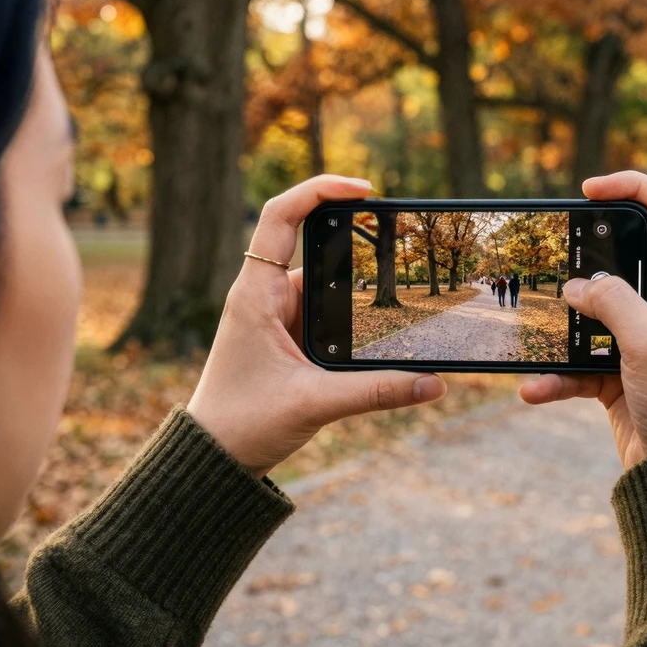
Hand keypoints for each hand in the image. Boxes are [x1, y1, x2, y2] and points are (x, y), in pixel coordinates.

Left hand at [188, 175, 446, 477]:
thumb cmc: (243, 424)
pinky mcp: (288, 336)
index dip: (320, 190)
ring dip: (357, 283)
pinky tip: (381, 327)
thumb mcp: (314, 404)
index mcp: (256, 293)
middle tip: (398, 234)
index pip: (282, 216)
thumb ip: (377, 392)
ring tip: (400, 286)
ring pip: (325, 282)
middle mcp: (265, 295)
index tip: (364, 190)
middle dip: (356, 237)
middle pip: (313, 243)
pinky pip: (327, 311)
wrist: (213, 457)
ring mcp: (277, 315)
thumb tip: (433, 384)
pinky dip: (353, 313)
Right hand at [519, 171, 646, 470]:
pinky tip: (535, 388)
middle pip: (624, 256)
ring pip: (593, 310)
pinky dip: (556, 374)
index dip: (636, 186)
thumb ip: (612, 304)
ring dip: (564, 322)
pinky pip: (579, 361)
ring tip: (543, 327)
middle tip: (556, 255)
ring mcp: (642, 339)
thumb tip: (576, 288)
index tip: (590, 188)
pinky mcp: (619, 372)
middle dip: (586, 257)